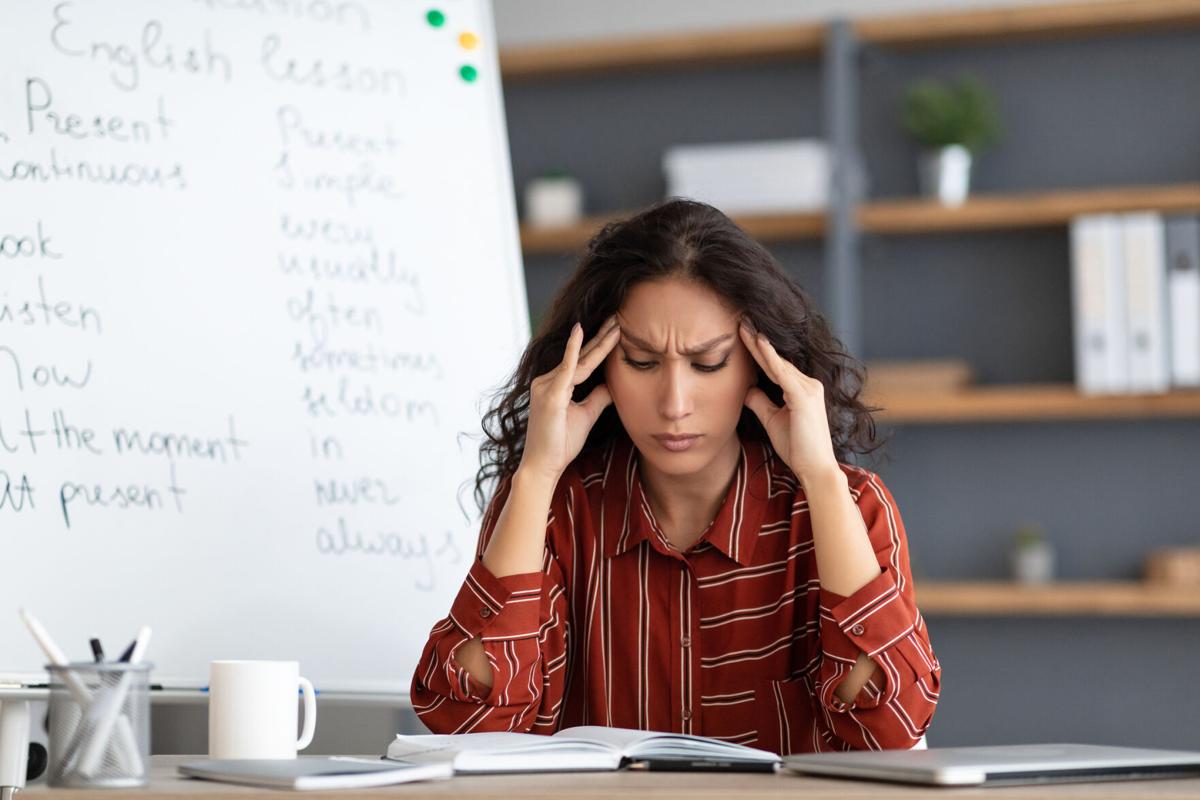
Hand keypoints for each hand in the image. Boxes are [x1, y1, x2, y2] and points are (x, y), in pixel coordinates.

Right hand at [520, 316, 618, 482]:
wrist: (543, 466)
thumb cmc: (560, 444)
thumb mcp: (586, 415)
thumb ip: (597, 398)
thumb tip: (612, 384)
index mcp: (555, 385)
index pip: (582, 361)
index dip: (599, 346)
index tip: (616, 329)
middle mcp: (547, 381)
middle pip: (580, 355)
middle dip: (601, 336)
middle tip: (618, 316)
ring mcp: (546, 386)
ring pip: (578, 360)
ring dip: (598, 340)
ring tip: (615, 323)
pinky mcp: (550, 394)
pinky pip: (566, 368)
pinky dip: (574, 349)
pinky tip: (580, 332)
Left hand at [739, 319, 839, 484]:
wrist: (814, 469)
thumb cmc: (797, 448)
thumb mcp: (773, 420)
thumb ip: (761, 403)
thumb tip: (746, 388)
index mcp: (801, 390)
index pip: (775, 366)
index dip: (758, 350)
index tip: (742, 334)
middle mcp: (808, 385)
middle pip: (776, 359)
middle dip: (756, 340)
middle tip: (740, 320)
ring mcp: (808, 390)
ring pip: (778, 363)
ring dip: (759, 343)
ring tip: (743, 325)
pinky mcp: (804, 398)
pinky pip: (783, 373)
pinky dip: (770, 357)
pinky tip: (758, 342)